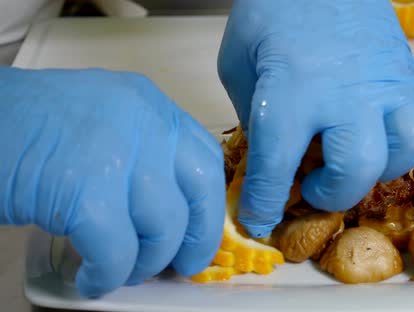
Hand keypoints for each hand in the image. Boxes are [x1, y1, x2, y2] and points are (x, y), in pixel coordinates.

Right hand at [0, 67, 224, 297]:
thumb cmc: (28, 128)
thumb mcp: (104, 122)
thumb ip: (143, 155)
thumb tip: (174, 216)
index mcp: (149, 104)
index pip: (207, 159)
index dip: (209, 207)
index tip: (198, 236)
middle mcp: (142, 121)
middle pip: (200, 192)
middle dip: (196, 239)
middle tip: (177, 267)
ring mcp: (115, 153)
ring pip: (163, 228)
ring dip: (144, 263)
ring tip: (120, 270)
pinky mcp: (83, 192)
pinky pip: (117, 252)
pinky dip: (107, 275)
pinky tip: (92, 279)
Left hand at [218, 0, 413, 237]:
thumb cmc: (272, 12)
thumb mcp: (239, 64)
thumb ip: (252, 116)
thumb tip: (269, 157)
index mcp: (290, 90)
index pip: (276, 167)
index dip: (265, 203)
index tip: (261, 220)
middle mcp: (343, 93)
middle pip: (354, 169)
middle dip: (331, 194)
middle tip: (314, 187)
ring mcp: (385, 83)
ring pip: (403, 150)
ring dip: (377, 170)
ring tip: (355, 161)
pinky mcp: (410, 73)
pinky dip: (408, 142)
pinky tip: (383, 136)